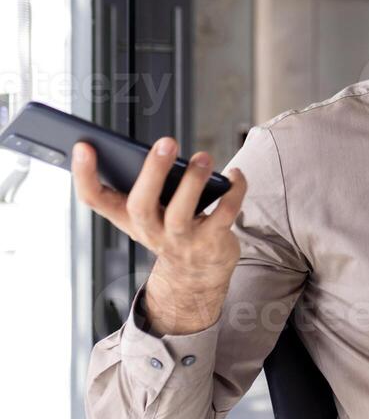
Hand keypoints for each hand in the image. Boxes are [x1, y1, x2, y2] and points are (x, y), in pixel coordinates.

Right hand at [73, 137, 247, 333]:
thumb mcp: (149, 213)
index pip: (94, 199)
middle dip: (152, 172)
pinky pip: (224, 215)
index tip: (83, 146)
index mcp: (128, 218)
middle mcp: (150, 231)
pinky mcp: (212, 243)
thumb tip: (160, 148)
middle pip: (141, 205)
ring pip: (181, 213)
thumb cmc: (170, 230)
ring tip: (203, 157)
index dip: (84, 175)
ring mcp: (181, 240)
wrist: (196, 276)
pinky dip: (234, 192)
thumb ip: (147, 185)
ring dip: (193, 182)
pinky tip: (235, 175)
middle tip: (166, 142)